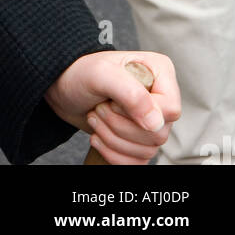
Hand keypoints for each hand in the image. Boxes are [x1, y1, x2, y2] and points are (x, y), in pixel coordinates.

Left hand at [44, 52, 179, 164]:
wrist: (63, 89)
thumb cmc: (80, 73)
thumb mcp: (101, 74)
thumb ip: (130, 93)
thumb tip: (156, 122)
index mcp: (159, 72)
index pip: (170, 109)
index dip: (142, 113)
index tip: (114, 103)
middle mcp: (160, 96)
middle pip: (158, 134)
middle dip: (120, 127)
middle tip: (99, 109)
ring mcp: (151, 120)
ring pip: (148, 151)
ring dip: (113, 139)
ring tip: (95, 118)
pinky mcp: (139, 139)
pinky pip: (138, 162)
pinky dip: (113, 154)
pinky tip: (98, 137)